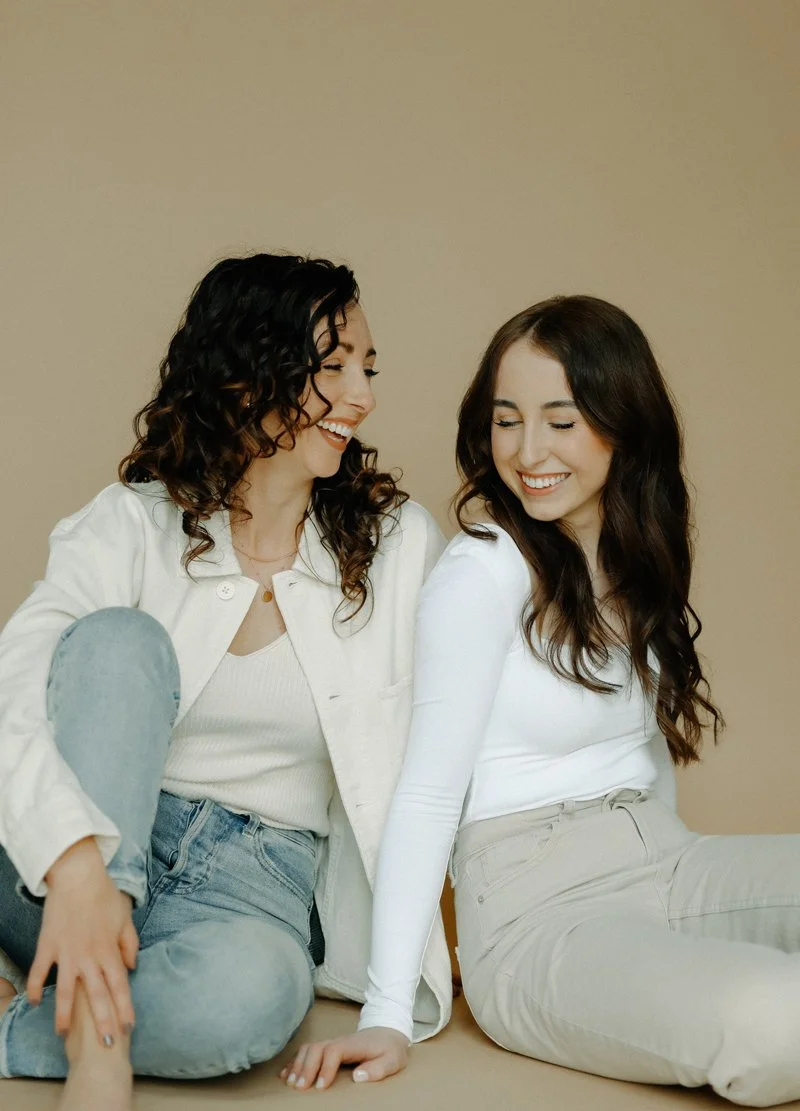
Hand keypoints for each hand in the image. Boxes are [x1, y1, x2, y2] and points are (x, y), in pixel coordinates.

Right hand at [27, 837, 138, 1044]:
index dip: (125, 1008)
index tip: (128, 1028)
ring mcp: (66, 953)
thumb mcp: (125, 917)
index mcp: (109, 950)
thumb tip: (132, 967)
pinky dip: (34, 987)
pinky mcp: (48, 946)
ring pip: (65, 992)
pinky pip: (39, 972)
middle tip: (106, 1045)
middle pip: (97, 995)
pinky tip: (33, 1003)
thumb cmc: (104, 895)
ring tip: (64, 1034)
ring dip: (64, 1015)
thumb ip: (129, 943)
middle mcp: (89, 956)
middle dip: (102, 1021)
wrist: (78, 876)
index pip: (120, 986)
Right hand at [280, 1027, 409, 1090]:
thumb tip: (357, 1077)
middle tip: (299, 1088)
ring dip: (298, 1064)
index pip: (334, 1051)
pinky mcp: (329, 1047)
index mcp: (354, 1044)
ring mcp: (333, 1042)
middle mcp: (340, 1041)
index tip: (321, 1087)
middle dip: (305, 1067)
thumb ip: (378, 1069)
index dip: (325, 1068)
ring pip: (309, 1048)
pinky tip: (286, 1073)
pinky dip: (295, 1061)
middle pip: (316, 1048)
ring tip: (290, 1083)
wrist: (389, 1032)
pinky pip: (308, 1051)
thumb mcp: (393, 1060)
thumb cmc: (391, 1049)